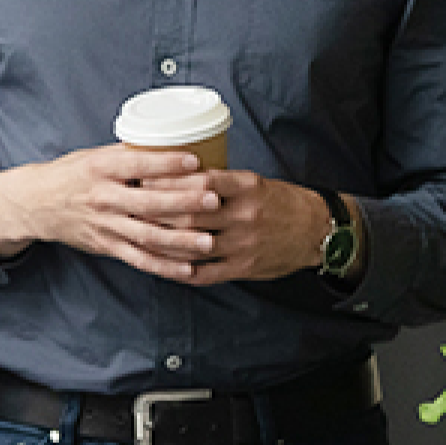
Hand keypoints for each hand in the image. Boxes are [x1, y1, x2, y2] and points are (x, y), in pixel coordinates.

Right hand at [0, 144, 219, 276]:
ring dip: (180, 240)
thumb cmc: (71, 175)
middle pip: (148, 202)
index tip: (195, 161)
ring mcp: (105, 225)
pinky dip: (164, 266)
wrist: (36, 203)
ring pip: (147, 235)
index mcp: (101, 169)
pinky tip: (188, 269)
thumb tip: (170, 144)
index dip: (166, 163)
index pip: (137, 165)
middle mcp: (103, 198)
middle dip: (183, 202)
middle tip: (213, 201)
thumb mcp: (94, 156)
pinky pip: (139, 259)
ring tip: (208, 241)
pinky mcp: (106, 245)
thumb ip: (129, 154)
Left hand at [151, 170, 333, 284]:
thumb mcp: (252, 182)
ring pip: (193, 243)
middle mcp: (245, 214)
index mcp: (246, 187)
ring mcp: (243, 244)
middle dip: (156, 210)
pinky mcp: (243, 267)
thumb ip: (219, 181)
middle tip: (130, 205)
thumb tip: (172, 172)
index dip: (167, 179)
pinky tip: (159, 263)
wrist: (316, 231)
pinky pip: (205, 272)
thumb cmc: (277, 202)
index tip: (142, 176)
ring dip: (161, 241)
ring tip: (136, 233)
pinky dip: (179, 270)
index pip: (200, 180)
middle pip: (190, 213)